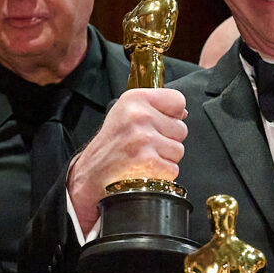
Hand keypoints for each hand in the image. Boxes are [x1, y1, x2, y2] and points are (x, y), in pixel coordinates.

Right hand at [68, 87, 187, 231]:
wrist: (92, 173)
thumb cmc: (111, 144)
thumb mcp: (125, 113)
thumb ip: (153, 107)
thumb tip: (182, 113)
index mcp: (135, 98)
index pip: (178, 101)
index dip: (173, 115)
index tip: (159, 123)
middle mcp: (139, 115)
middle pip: (181, 129)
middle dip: (168, 140)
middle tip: (145, 144)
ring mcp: (143, 138)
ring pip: (178, 150)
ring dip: (165, 158)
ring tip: (144, 156)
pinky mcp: (147, 161)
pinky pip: (173, 169)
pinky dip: (162, 174)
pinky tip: (144, 169)